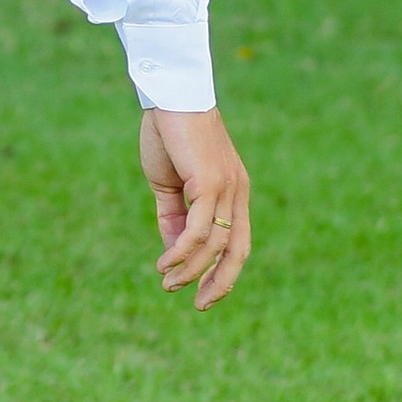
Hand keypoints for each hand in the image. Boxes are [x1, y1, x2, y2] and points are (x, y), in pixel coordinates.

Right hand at [141, 104, 249, 308]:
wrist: (170, 95)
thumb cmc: (169, 134)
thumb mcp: (169, 184)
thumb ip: (173, 216)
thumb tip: (173, 251)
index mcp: (233, 192)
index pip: (238, 243)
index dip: (223, 272)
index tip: (204, 294)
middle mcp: (237, 194)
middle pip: (237, 252)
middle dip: (219, 283)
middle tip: (199, 306)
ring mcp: (227, 189)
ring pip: (214, 245)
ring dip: (189, 270)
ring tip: (166, 282)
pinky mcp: (211, 183)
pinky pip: (199, 229)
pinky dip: (182, 251)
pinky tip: (164, 261)